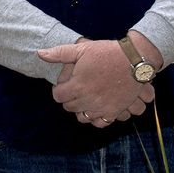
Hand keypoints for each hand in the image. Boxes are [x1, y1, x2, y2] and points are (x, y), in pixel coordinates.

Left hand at [38, 40, 153, 125]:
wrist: (133, 61)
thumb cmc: (106, 53)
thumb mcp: (81, 49)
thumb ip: (59, 53)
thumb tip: (40, 53)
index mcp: (77, 85)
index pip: (58, 96)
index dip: (58, 90)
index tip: (63, 85)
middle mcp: (88, 100)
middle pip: (69, 107)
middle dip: (68, 99)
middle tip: (73, 90)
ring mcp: (101, 108)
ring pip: (83, 117)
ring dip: (80, 109)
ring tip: (83, 99)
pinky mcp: (114, 112)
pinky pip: (99, 123)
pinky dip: (95, 118)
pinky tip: (95, 108)